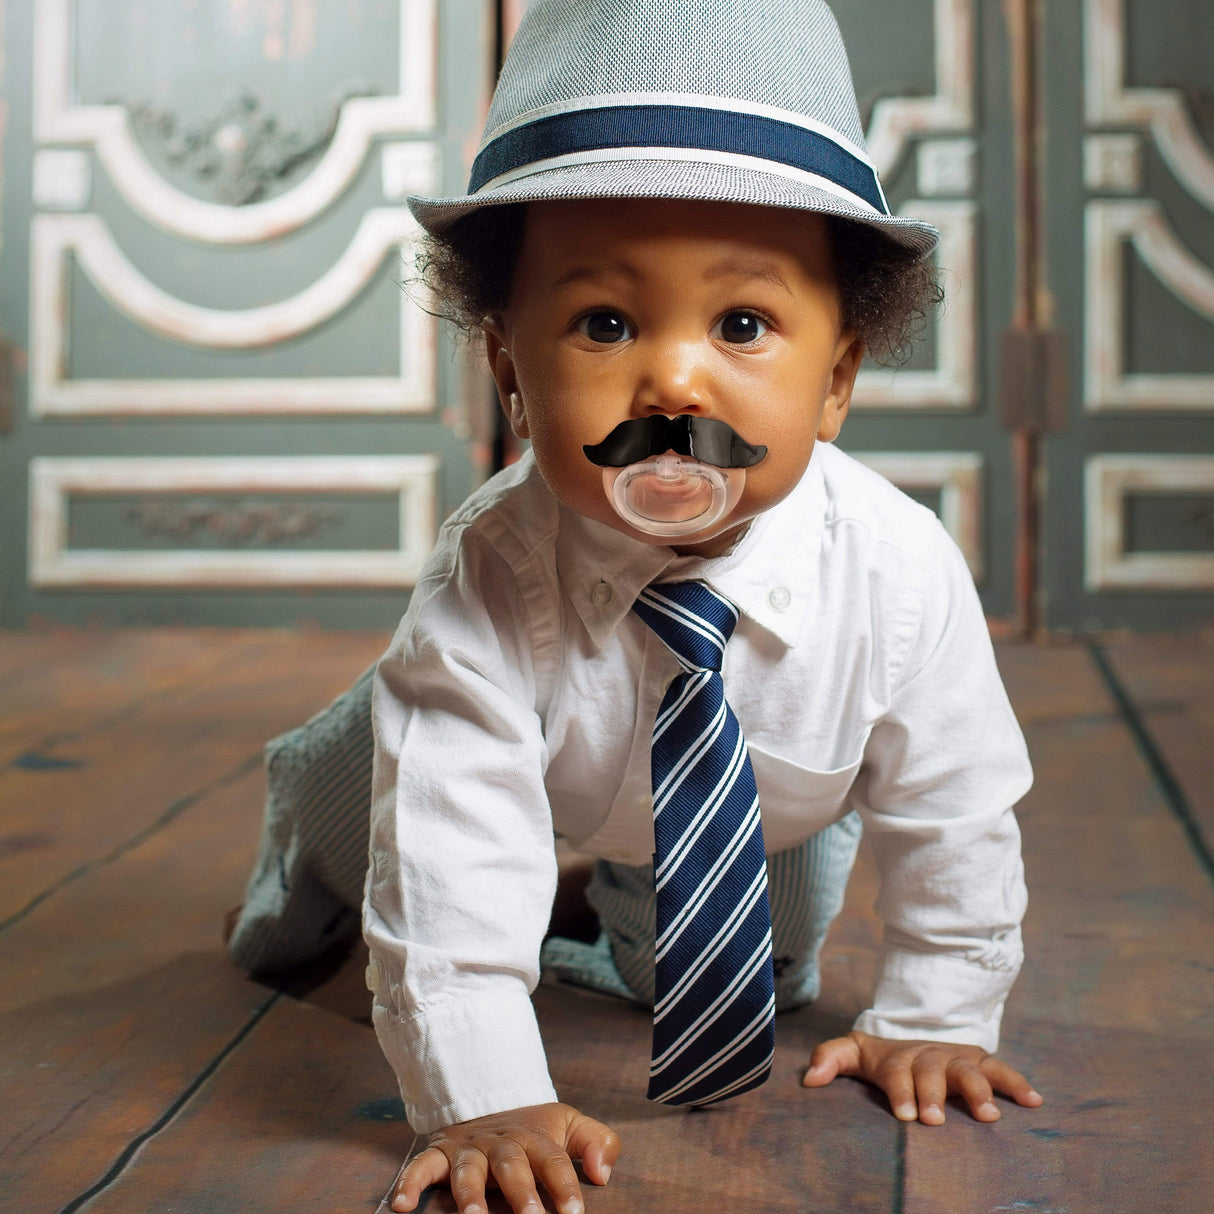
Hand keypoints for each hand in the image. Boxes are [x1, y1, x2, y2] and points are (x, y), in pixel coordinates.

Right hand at [391, 1101, 619, 1213]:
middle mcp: (500, 1142)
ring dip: (470, 1194)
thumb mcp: (569, 1125)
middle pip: (512, 1165)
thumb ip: (597, 1142)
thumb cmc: (534, 1129)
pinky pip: (422, 1165)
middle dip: (520, 1194)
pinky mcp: (440, 1153)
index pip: (552, 1161)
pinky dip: (410, 1182)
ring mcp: (468, 1148)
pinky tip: (402, 1206)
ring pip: (468, 1169)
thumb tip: (603, 1173)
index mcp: (534, 1137)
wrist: (489, 1104)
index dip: (564, 1187)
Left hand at [801, 1030, 1042, 1124]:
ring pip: (969, 1072)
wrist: (915, 1032)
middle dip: (935, 1095)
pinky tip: (1033, 1101)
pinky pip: (1001, 1070)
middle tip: (937, 1120)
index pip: (897, 1074)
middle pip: (933, 1074)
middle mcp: (929, 1056)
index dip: (901, 1093)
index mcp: (898, 1057)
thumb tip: (808, 1079)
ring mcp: (956, 1058)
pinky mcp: (980, 1061)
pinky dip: (1017, 1083)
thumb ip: (830, 1059)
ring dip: (978, 1091)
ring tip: (988, 1116)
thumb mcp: (854, 1052)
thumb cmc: (882, 1056)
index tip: (906, 1116)